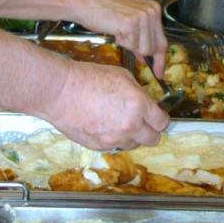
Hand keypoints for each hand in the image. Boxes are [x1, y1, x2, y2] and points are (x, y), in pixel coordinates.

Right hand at [48, 61, 169, 149]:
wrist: (61, 92)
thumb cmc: (89, 78)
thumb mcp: (122, 76)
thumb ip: (138, 92)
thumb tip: (144, 102)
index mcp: (138, 106)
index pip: (162, 123)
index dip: (160, 118)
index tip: (156, 115)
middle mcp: (130, 126)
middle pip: (153, 139)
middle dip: (150, 130)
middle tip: (142, 121)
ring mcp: (114, 139)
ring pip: (133, 144)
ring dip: (132, 135)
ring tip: (119, 121)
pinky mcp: (99, 146)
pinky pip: (115, 145)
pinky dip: (114, 138)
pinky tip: (104, 124)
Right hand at [73, 0, 167, 76]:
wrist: (86, 3)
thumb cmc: (104, 11)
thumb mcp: (129, 21)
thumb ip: (142, 36)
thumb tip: (147, 56)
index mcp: (153, 8)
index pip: (162, 40)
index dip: (160, 59)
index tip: (160, 72)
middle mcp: (151, 11)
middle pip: (155, 48)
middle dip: (143, 54)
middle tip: (132, 50)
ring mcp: (142, 16)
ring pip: (144, 49)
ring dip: (130, 45)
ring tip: (119, 31)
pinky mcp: (131, 23)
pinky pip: (131, 46)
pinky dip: (122, 42)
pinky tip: (116, 30)